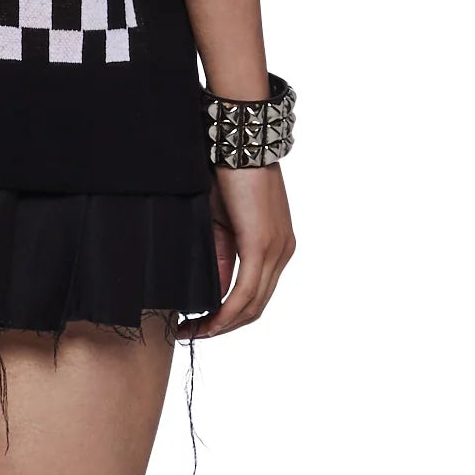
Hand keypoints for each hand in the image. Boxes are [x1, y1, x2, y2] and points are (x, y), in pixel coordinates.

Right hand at [178, 162, 294, 338]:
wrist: (239, 140)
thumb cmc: (227, 173)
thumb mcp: (221, 221)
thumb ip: (221, 254)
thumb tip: (213, 288)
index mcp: (277, 246)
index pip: (257, 294)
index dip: (229, 316)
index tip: (201, 324)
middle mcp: (282, 252)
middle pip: (256, 306)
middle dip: (223, 326)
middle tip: (192, 334)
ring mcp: (276, 250)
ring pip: (252, 304)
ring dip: (221, 324)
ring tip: (192, 331)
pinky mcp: (262, 244)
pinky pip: (247, 291)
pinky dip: (226, 312)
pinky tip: (205, 321)